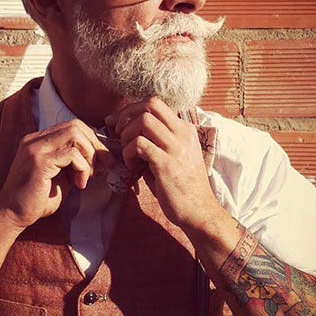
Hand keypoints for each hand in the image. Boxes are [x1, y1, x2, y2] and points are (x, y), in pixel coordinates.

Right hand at [0, 119, 114, 231]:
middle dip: (95, 145)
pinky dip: (82, 168)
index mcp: (38, 141)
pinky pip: (72, 154)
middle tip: (105, 165)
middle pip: (75, 126)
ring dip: (90, 156)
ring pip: (75, 134)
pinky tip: (79, 184)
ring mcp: (35, 148)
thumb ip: (74, 163)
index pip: (71, 126)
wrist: (11, 216)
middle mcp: (34, 140)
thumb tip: (100, 156)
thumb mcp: (60, 176)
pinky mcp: (39, 162)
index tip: (103, 159)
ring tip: (89, 176)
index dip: (91, 140)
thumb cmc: (36, 200)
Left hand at [106, 97, 221, 229]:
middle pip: (151, 104)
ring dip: (127, 135)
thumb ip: (155, 143)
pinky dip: (128, 153)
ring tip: (127, 154)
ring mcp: (176, 148)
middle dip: (127, 115)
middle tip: (117, 133)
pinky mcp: (167, 164)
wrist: (198, 211)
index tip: (117, 123)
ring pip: (143, 121)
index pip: (156, 104)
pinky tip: (131, 166)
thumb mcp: (172, 157)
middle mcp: (183, 134)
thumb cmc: (181, 186)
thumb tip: (126, 134)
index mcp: (185, 130)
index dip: (132, 109)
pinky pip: (139, 145)